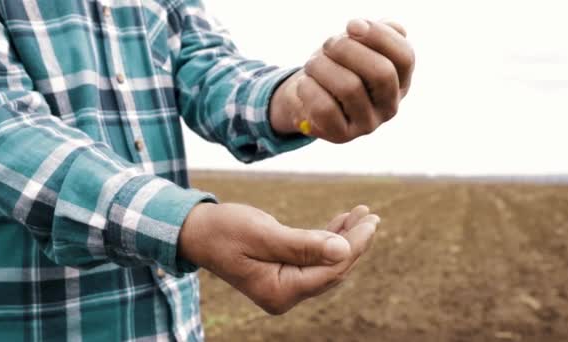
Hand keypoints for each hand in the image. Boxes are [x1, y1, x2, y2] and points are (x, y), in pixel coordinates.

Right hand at [179, 203, 379, 314]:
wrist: (197, 232)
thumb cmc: (224, 230)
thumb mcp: (263, 233)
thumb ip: (304, 244)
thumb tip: (344, 250)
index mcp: (280, 292)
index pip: (330, 271)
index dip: (355, 246)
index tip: (370, 220)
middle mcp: (285, 295)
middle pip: (332, 269)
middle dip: (354, 242)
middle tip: (371, 215)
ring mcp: (284, 286)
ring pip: (325, 263)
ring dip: (344, 238)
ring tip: (361, 213)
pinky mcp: (283, 273)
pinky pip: (313, 258)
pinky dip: (327, 239)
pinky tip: (341, 221)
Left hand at [270, 19, 414, 142]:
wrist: (309, 98)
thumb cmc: (337, 66)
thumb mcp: (356, 46)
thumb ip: (371, 33)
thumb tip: (363, 27)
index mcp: (401, 82)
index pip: (405, 57)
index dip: (379, 35)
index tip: (351, 25)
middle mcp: (390, 106)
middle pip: (381, 73)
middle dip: (348, 49)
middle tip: (328, 44)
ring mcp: (368, 124)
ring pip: (350, 88)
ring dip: (323, 66)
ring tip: (311, 63)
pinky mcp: (341, 135)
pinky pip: (325, 109)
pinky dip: (310, 89)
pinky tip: (305, 83)